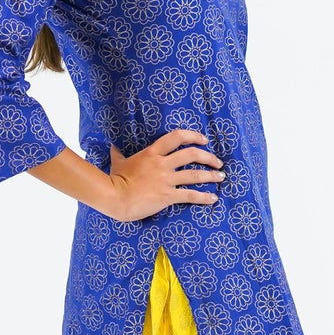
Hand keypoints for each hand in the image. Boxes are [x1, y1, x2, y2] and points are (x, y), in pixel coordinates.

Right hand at [106, 128, 224, 220]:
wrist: (114, 197)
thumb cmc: (115, 180)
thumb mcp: (117, 163)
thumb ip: (118, 154)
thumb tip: (112, 147)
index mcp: (152, 153)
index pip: (176, 137)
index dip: (193, 136)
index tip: (203, 139)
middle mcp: (162, 164)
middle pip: (191, 154)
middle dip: (208, 157)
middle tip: (217, 162)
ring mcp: (165, 180)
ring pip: (194, 174)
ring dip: (211, 175)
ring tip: (221, 177)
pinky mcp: (167, 196)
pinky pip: (190, 195)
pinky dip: (204, 197)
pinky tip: (213, 198)